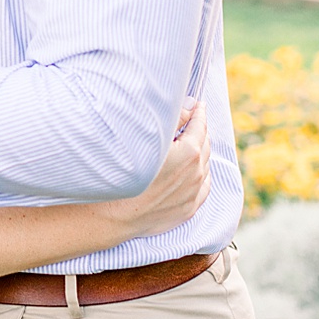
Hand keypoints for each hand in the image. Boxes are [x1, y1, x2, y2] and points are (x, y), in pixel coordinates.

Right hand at [95, 102, 211, 237]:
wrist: (113, 215)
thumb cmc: (123, 172)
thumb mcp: (147, 138)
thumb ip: (173, 120)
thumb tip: (189, 106)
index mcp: (189, 153)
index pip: (199, 125)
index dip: (198, 112)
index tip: (197, 104)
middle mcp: (196, 173)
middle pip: (205, 144)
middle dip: (199, 129)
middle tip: (192, 119)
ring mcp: (193, 193)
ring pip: (205, 165)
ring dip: (200, 152)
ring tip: (190, 142)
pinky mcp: (188, 209)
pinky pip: (203, 187)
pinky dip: (200, 174)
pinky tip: (194, 170)